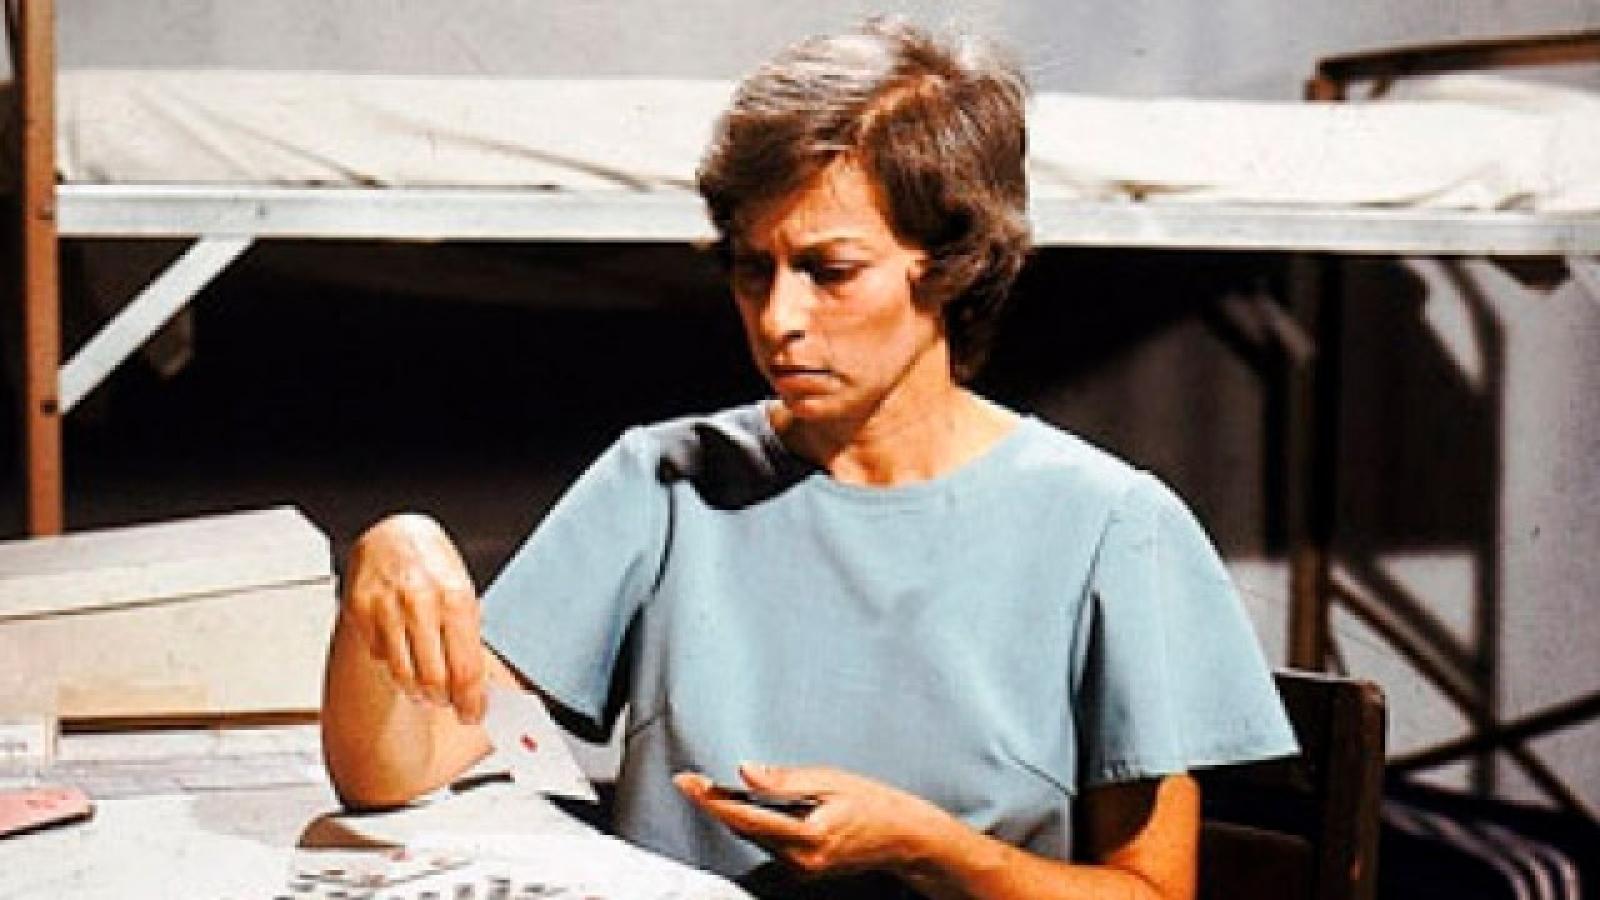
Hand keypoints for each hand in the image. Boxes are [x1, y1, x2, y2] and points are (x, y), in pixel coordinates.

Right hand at [341, 513, 485, 722]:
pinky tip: (403, 650)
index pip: (467, 670)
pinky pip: (381, 657)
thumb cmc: (433, 566)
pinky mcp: (362, 613)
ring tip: (427, 686)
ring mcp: (387, 609)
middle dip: (444, 700)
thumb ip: (468, 639)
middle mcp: (421, 604)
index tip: (473, 714)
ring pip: (404, 677)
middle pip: (434, 681)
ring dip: (418, 691)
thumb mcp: (463, 595)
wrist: (393, 536)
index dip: (471, 702)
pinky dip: (394, 663)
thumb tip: (479, 686)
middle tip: (449, 702)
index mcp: (456, 600)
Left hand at [674, 764, 955, 879]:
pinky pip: (767, 842)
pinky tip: (749, 804)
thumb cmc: (874, 803)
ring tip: (715, 788)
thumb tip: (746, 772)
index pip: (746, 816)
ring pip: (753, 836)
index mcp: (808, 837)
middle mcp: (800, 860)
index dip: (711, 799)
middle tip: (693, 780)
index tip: (686, 782)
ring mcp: (801, 868)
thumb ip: (785, 780)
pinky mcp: (802, 868)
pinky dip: (754, 822)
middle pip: (744, 829)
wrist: (904, 837)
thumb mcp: (831, 781)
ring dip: (734, 812)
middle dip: (717, 804)